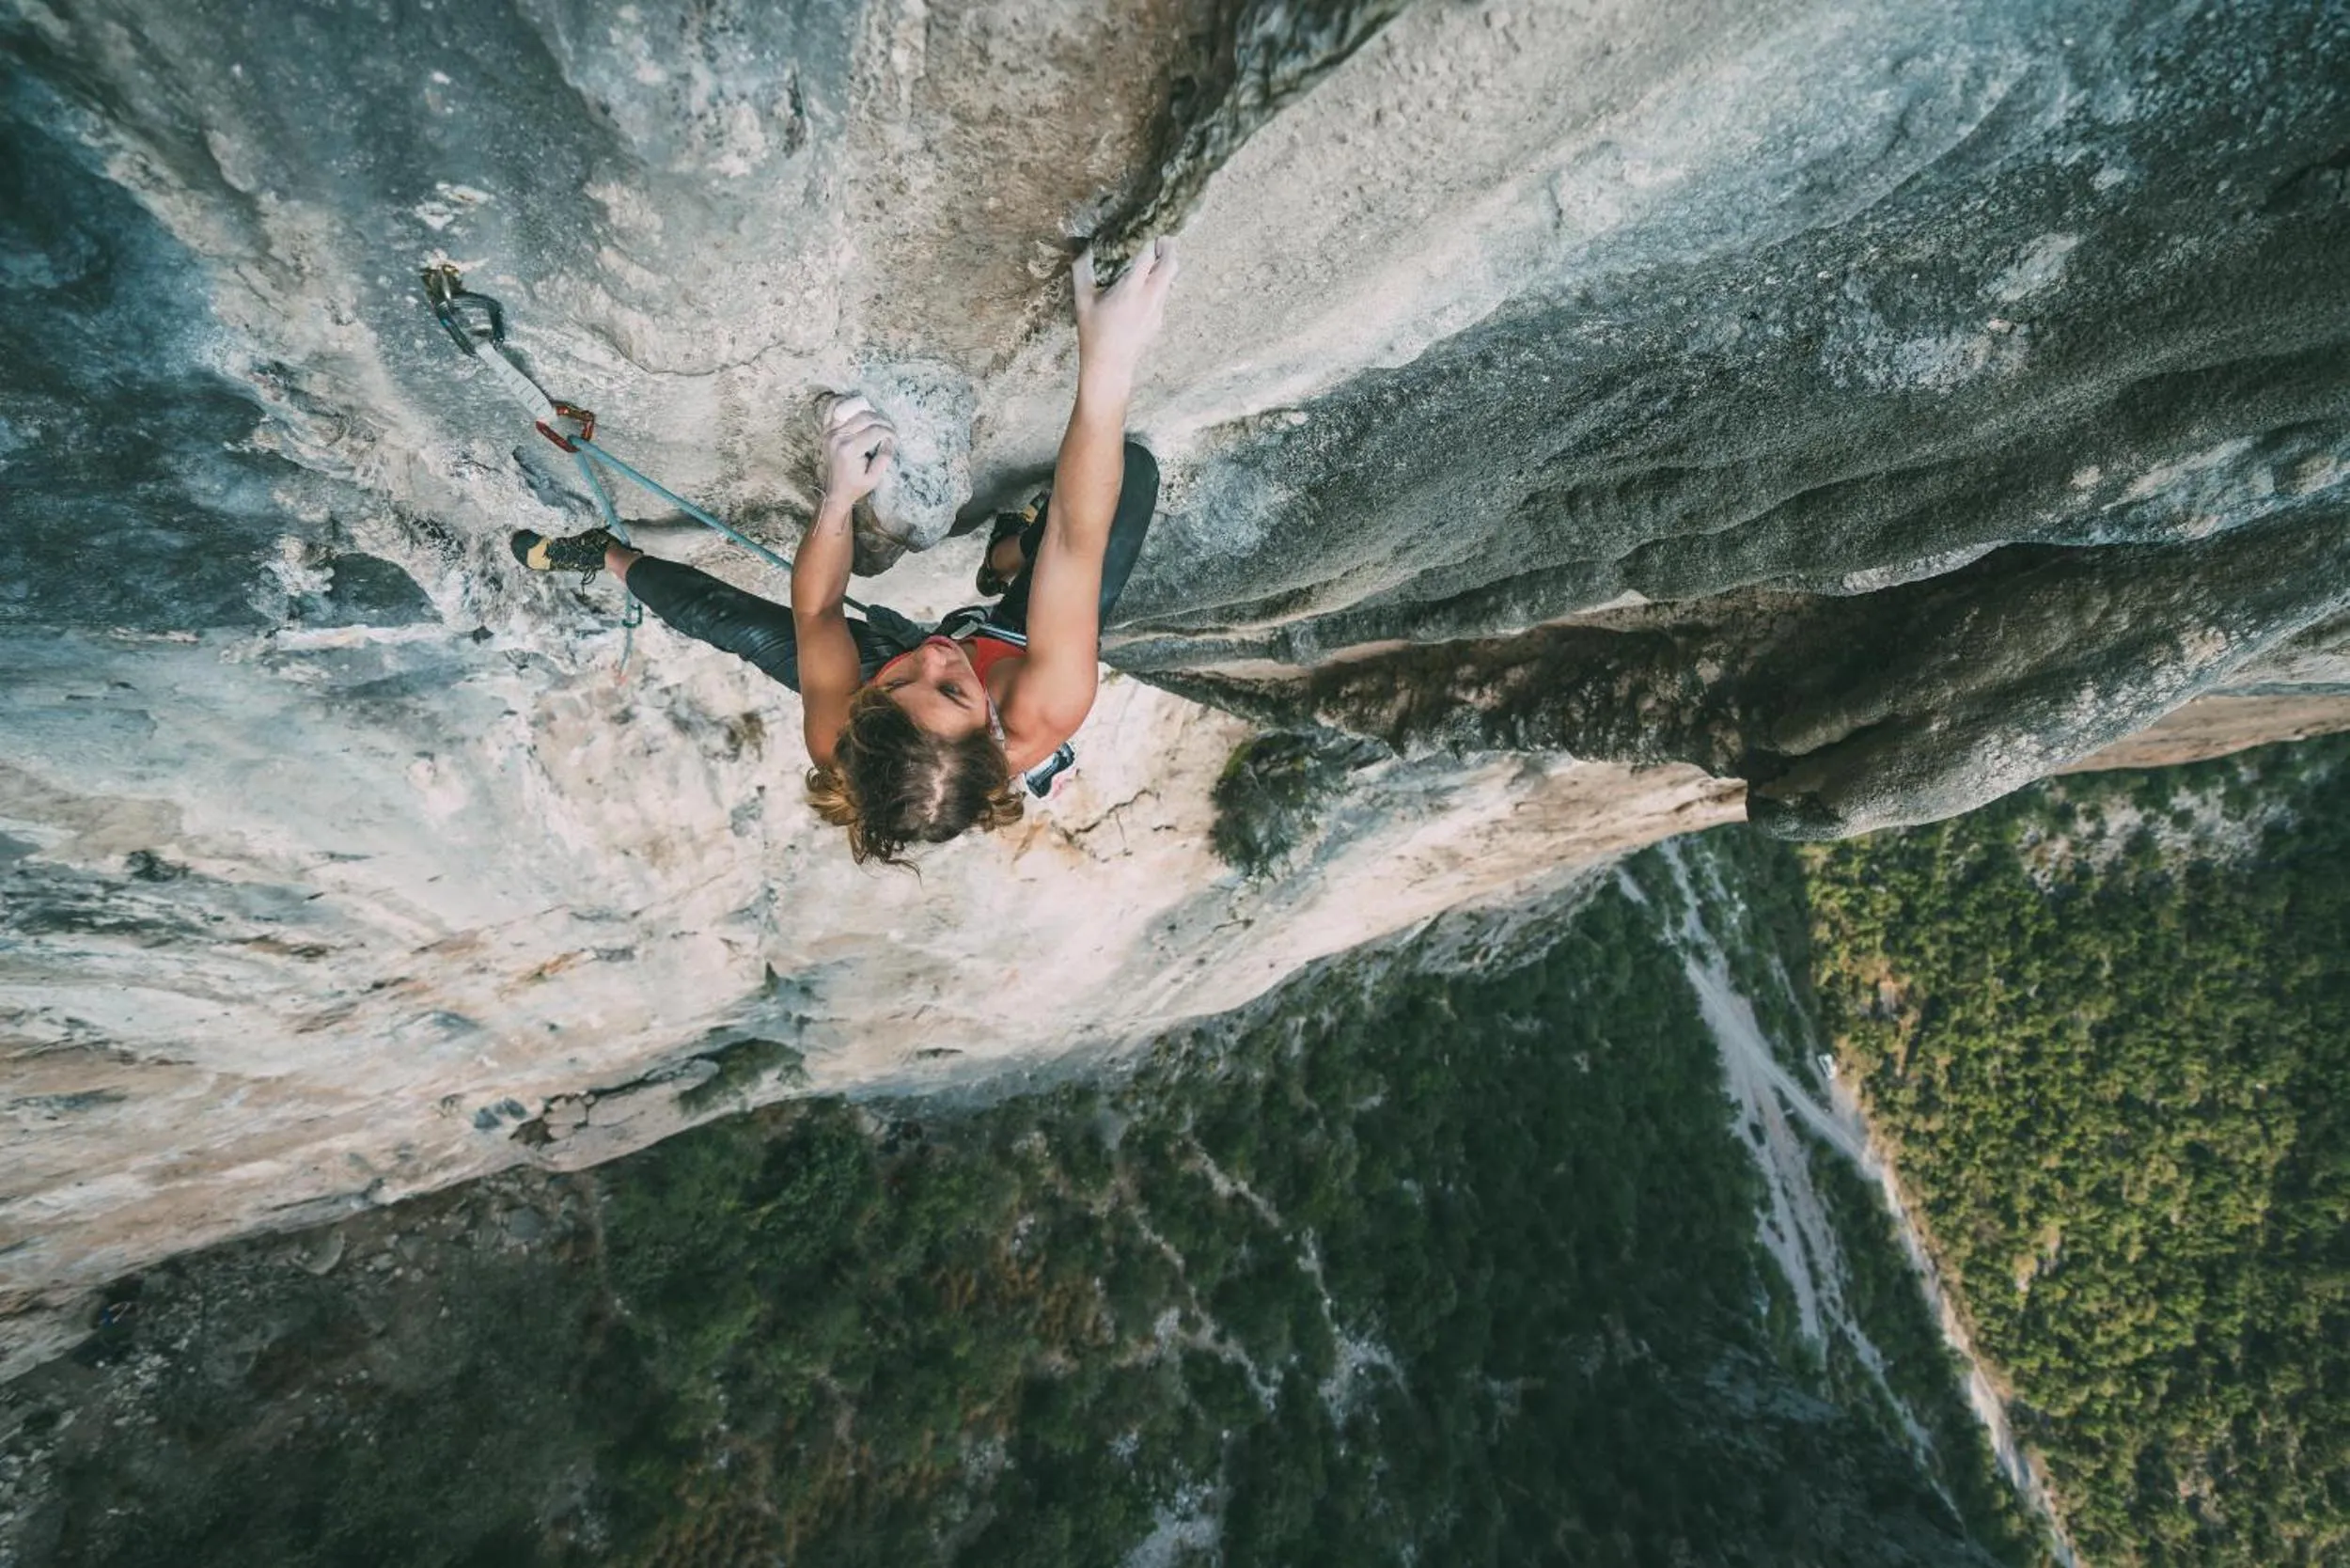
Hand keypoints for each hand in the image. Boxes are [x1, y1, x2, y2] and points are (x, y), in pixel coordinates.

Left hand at [820, 395, 895, 505]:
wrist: (836, 490)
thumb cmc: (856, 485)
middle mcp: (837, 437)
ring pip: (851, 409)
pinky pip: (832, 408)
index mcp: (849, 450)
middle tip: (891, 429)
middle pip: (865, 417)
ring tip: (877, 420)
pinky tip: (856, 407)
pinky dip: (844, 403)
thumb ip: (884, 458)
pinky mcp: (826, 430)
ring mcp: (829, 432)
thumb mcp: (875, 478)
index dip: (889, 432)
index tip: (895, 439)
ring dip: (868, 411)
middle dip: (883, 421)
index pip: (875, 431)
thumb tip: (889, 439)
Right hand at [1074, 237, 1178, 381]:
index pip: (1147, 257)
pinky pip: (1164, 295)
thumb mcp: (1083, 300)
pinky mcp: (1158, 320)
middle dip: (1169, 249)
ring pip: (1170, 281)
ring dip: (1166, 266)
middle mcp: (1149, 298)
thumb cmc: (1093, 333)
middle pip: (1170, 266)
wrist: (1109, 366)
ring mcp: (1157, 310)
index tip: (1148, 235)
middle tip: (1163, 240)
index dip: (1150, 243)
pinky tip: (1148, 284)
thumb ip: (1082, 272)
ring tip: (1157, 258)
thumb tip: (1084, 251)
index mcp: (1130, 290)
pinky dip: (1161, 284)